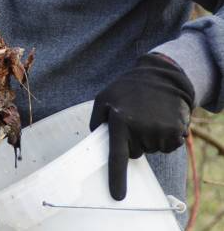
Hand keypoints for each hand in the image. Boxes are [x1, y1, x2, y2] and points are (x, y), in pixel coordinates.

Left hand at [89, 53, 194, 200]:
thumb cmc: (128, 88)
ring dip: (149, 137)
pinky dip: (164, 137)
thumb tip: (97, 141)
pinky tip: (162, 118)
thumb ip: (97, 120)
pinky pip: (167, 146)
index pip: (117, 155)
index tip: (118, 196)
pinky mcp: (176, 132)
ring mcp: (160, 131)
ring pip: (150, 149)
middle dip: (133, 141)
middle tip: (135, 119)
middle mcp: (140, 128)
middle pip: (134, 153)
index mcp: (119, 120)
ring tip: (149, 115)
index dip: (117, 177)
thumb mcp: (104, 97)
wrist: (162, 76)